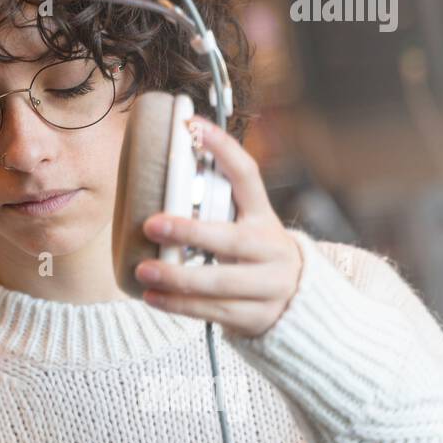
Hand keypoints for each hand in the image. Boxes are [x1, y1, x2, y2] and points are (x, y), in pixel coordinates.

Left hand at [134, 116, 303, 337]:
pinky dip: (179, 305)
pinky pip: (213, 311)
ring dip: (177, 277)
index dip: (223, 149)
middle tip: (151, 224)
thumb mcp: (244, 227)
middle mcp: (270, 249)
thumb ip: (214, 208)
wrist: (298, 303)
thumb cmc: (252, 255)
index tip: (192, 125)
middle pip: (231, 240)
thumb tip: (154, 180)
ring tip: (144, 270)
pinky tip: (152, 296)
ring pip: (220, 282)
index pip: (247, 176)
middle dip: (190, 232)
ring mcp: (268, 286)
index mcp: (264, 217)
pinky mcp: (256, 316)